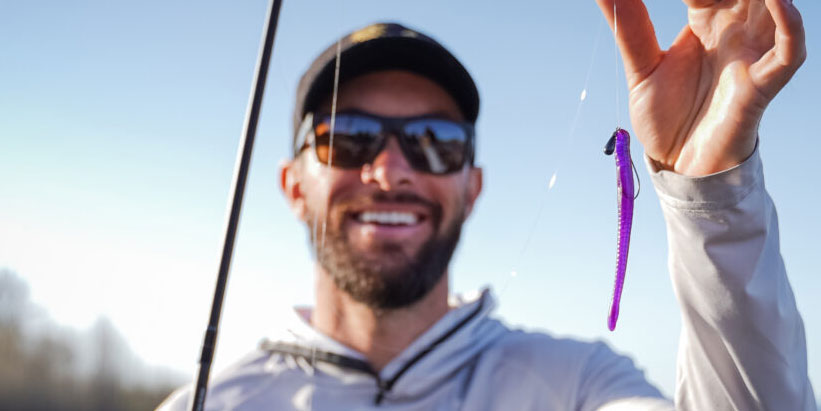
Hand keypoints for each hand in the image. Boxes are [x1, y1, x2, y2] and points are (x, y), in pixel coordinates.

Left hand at [596, 0, 805, 175]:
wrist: (679, 166)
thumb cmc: (667, 117)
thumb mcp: (641, 68)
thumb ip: (628, 26)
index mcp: (706, 20)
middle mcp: (734, 30)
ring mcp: (751, 55)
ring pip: (772, 6)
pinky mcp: (761, 86)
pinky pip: (788, 51)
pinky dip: (789, 25)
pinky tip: (778, 1)